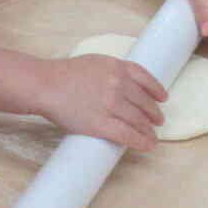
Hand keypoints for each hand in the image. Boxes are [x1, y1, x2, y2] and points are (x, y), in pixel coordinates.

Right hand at [40, 53, 167, 149]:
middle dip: (154, 114)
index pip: (145, 78)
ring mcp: (111, 104)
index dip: (157, 90)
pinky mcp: (101, 124)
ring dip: (149, 131)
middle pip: (144, 102)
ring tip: (153, 137)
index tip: (163, 98)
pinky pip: (127, 135)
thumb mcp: (94, 62)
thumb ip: (111, 71)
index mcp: (117, 66)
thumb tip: (124, 86)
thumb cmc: (63, 74)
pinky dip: (141, 141)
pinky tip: (147, 145)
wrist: (44, 85)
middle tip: (158, 121)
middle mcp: (118, 84)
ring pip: (139, 120)